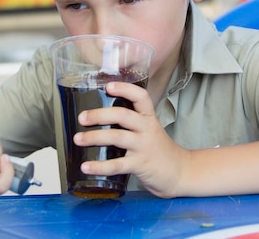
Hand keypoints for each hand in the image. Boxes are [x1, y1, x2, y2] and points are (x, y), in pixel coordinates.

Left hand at [73, 81, 189, 197]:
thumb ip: (131, 121)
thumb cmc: (159, 149)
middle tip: (82, 117)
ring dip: (94, 137)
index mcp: (149, 118)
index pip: (141, 97)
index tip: (108, 86)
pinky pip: (117, 165)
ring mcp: (143, 147)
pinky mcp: (140, 165)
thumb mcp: (150, 130)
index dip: (125, 89)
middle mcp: (147, 129)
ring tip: (77, 139)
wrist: (181, 173)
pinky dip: (100, 166)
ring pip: (117, 137)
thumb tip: (100, 114)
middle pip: (123, 115)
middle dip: (100, 115)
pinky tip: (86, 166)